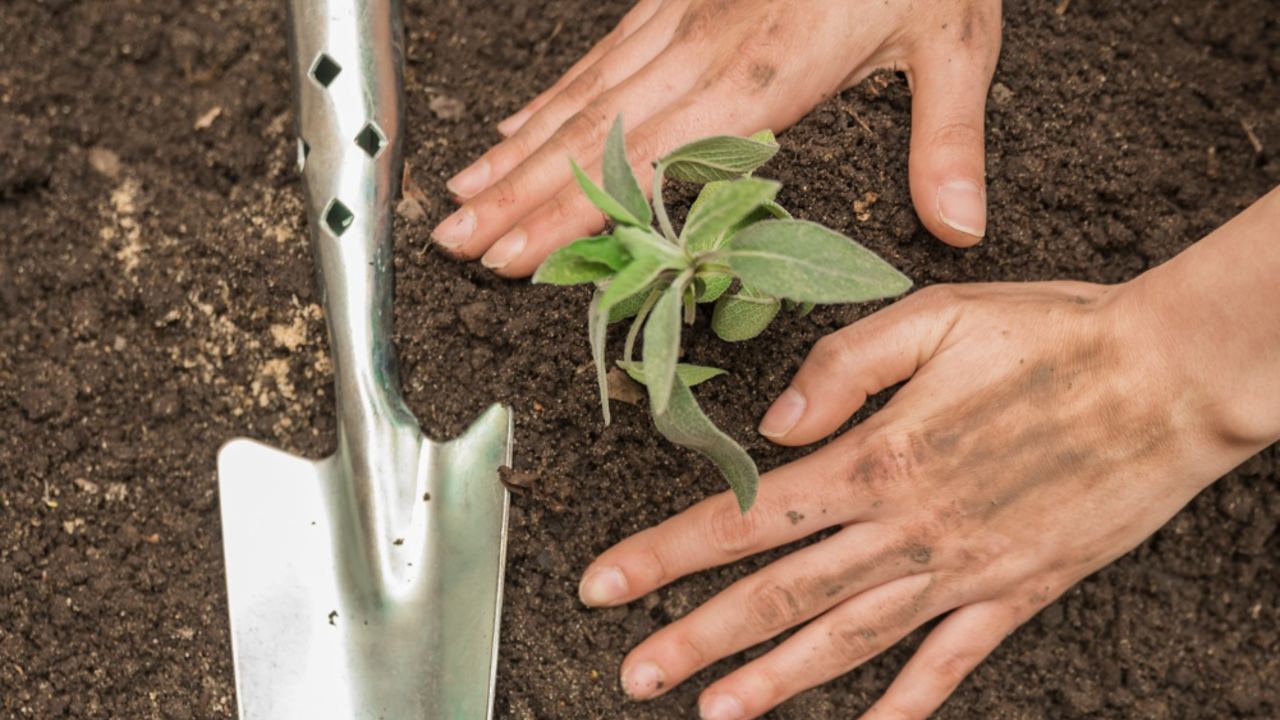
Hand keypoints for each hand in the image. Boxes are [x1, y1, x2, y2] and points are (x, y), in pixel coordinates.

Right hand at [433, 0, 1002, 274]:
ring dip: (514, 152)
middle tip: (456, 242)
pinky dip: (548, 99)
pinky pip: (598, 57)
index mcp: (770, 72)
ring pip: (581, 96)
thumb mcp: (954, 39)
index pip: (651, 158)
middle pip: (593, 133)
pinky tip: (513, 128)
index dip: (576, 212)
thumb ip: (948, 137)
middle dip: (517, 194)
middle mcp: (708, 47)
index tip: (519, 254)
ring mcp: (682, 19)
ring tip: (460, 198)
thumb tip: (958, 227)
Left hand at [576, 260, 1279, 717]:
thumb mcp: (935, 317)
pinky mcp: (1019, 592)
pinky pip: (950, 664)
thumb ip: (842, 366)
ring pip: (849, 642)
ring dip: (775, 682)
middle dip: (697, 639)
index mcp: (879, 459)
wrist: (1172, 377)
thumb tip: (774, 422)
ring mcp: (964, 572)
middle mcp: (910, 531)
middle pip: (781, 597)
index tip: (605, 584)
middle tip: (632, 672)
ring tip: (712, 715)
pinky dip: (904, 704)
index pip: (747, 519)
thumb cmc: (1052, 335)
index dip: (667, 554)